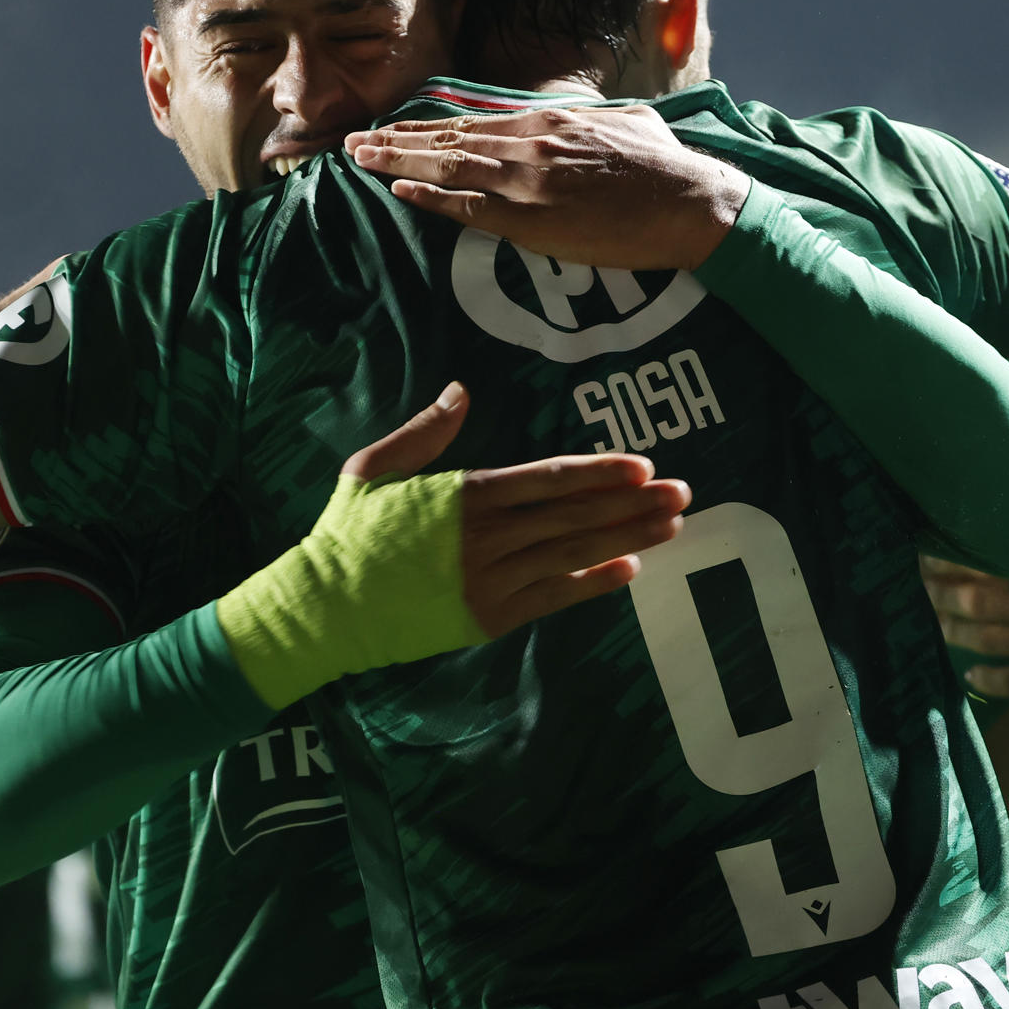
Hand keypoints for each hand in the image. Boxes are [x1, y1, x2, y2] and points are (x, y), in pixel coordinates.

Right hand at [344, 381, 689, 635]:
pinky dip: (594, 584)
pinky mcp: (490, 617)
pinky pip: (554, 598)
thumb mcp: (371, 469)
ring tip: (672, 525)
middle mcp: (487, 538)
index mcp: (464, 496)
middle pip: (575, 516)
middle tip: (682, 491)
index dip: (600, 472)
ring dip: (628, 538)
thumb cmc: (347, 535)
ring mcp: (491, 581)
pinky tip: (631, 569)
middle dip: (633, 503)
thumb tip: (462, 390)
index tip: (642, 465)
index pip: (548, 480)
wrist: (325, 609)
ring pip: (574, 555)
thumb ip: (424, 432)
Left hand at [345, 104, 750, 270]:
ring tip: (361, 161)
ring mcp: (529, 180)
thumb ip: (592, 121)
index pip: (475, 120)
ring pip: (449, 166)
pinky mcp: (536, 219)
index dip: (429, 125)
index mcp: (552, 121)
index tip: (395, 127)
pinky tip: (401, 190)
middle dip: (397, 140)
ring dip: (399, 162)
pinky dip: (432, 197)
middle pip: (449, 138)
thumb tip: (582, 119)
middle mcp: (531, 143)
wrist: (691, 202)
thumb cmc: (668, 168)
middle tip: (354, 143)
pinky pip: (471, 207)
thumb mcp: (628, 123)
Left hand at [928, 521, 1008, 703]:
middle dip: (939, 590)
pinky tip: (968, 673)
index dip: (957, 552)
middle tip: (917, 581)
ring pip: (983, 638)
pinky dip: (984, 677)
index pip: (993, 556)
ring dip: (952, 629)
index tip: (932, 544)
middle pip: (974, 598)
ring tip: (933, 622)